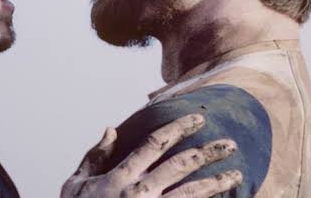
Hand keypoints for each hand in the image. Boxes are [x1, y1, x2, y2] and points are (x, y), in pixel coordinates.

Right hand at [61, 114, 240, 197]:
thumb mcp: (75, 185)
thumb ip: (95, 156)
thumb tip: (111, 128)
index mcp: (120, 177)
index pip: (155, 143)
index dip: (179, 128)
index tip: (198, 119)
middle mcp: (139, 193)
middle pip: (181, 165)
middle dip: (208, 152)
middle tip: (230, 144)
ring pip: (192, 194)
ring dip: (216, 183)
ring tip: (235, 174)